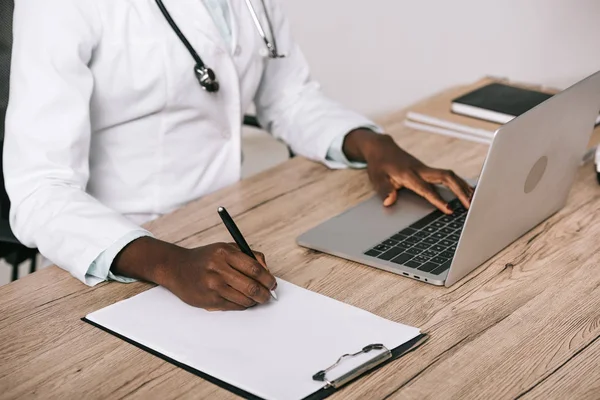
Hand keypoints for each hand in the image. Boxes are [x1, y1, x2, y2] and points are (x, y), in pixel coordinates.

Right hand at [111, 237, 276, 310]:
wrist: (176, 268)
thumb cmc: (205, 258)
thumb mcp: (226, 248)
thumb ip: (248, 255)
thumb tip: (267, 271)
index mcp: (225, 253)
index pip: (254, 268)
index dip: (268, 278)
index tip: (273, 283)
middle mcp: (218, 269)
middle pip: (252, 286)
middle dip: (265, 293)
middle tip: (268, 295)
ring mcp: (213, 286)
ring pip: (244, 299)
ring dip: (254, 301)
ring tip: (256, 298)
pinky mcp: (209, 300)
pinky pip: (234, 306)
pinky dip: (242, 305)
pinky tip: (242, 301)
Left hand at [342, 129, 473, 213]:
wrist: (382, 148)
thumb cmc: (379, 165)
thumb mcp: (376, 178)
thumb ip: (384, 190)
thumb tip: (389, 201)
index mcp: (408, 174)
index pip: (426, 189)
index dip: (438, 200)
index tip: (449, 210)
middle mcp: (421, 170)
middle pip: (446, 177)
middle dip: (460, 190)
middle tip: (471, 205)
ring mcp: (426, 169)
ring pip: (449, 176)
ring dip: (463, 186)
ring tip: (475, 201)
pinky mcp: (428, 170)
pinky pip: (447, 176)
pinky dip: (458, 183)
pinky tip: (468, 192)